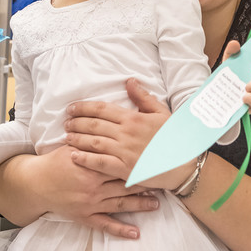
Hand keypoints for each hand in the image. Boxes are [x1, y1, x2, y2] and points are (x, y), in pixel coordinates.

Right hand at [0, 144, 159, 239]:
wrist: (36, 184)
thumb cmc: (56, 162)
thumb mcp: (73, 145)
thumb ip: (92, 137)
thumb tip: (110, 122)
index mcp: (91, 165)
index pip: (120, 163)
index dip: (139, 162)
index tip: (155, 160)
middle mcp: (93, 186)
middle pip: (124, 184)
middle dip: (144, 183)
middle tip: (163, 181)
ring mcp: (90, 204)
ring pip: (120, 204)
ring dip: (139, 204)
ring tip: (157, 203)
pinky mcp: (85, 217)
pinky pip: (105, 225)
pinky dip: (121, 230)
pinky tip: (136, 233)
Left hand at [64, 80, 194, 190]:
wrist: (184, 163)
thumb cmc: (174, 137)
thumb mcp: (161, 112)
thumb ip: (143, 97)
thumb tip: (129, 81)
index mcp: (133, 118)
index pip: (102, 109)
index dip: (84, 108)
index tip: (72, 108)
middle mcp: (126, 133)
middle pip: (93, 125)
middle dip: (76, 123)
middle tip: (65, 122)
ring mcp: (124, 151)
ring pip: (93, 143)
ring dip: (77, 139)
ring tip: (66, 137)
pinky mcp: (125, 169)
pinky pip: (100, 163)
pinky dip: (85, 159)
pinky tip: (74, 156)